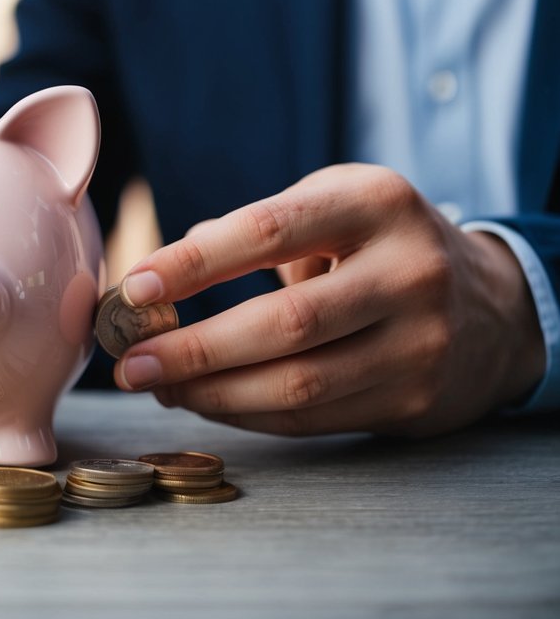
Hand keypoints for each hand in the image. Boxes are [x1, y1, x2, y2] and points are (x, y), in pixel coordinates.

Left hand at [114, 164, 545, 436]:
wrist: (490, 307)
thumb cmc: (377, 244)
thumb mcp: (331, 205)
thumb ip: (249, 228)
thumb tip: (154, 279)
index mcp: (375, 202)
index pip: (269, 230)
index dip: (196, 263)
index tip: (135, 286)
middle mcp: (408, 271)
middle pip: (284, 322)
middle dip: (193, 349)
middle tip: (129, 361)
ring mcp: (420, 341)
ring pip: (298, 384)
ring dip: (211, 393)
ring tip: (156, 386)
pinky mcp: (415, 398)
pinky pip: (313, 417)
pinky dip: (247, 413)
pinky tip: (204, 401)